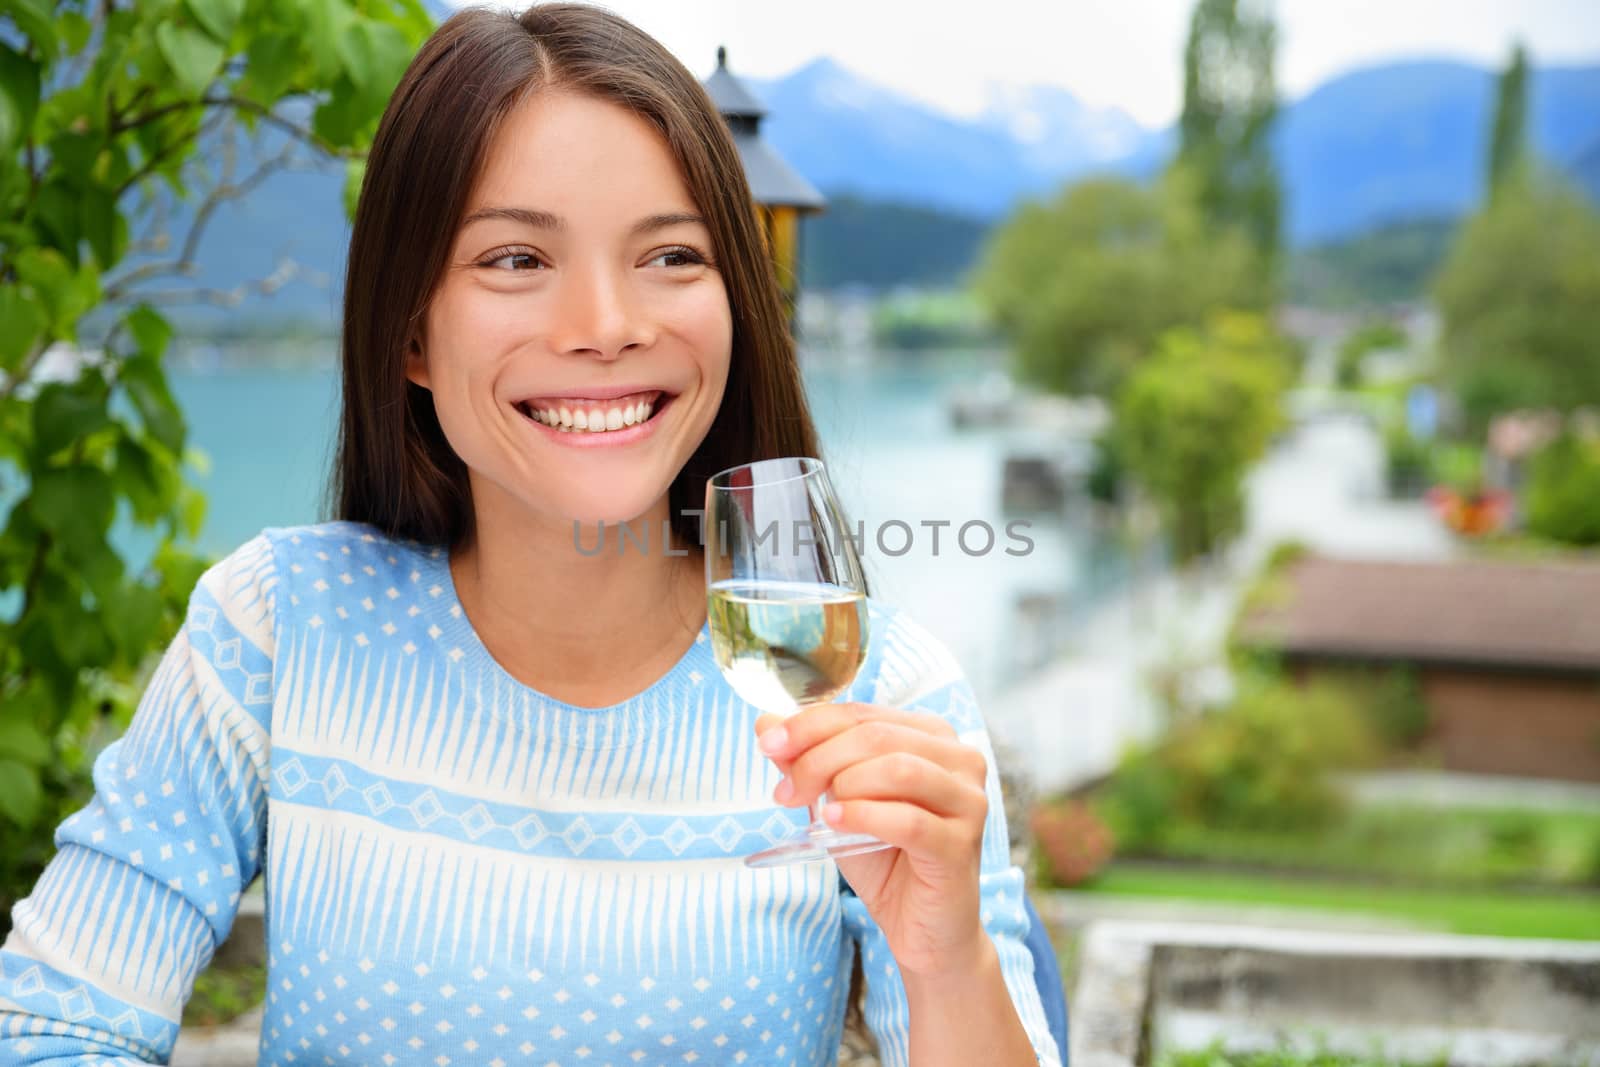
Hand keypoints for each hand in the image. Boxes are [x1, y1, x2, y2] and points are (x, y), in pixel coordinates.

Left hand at [754, 702, 990, 979]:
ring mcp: (968, 801)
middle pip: (877, 735)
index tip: (768, 745)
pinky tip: (835, 822)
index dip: (810, 724)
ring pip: (897, 769)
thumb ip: (809, 761)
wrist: (923, 930)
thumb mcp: (840, 803)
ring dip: (843, 784)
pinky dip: (864, 816)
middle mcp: (960, 759)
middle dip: (819, 757)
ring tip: (817, 811)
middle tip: (785, 790)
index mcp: (933, 736)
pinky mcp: (961, 844)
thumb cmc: (886, 860)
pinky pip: (908, 820)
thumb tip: (765, 722)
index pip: (863, 713)